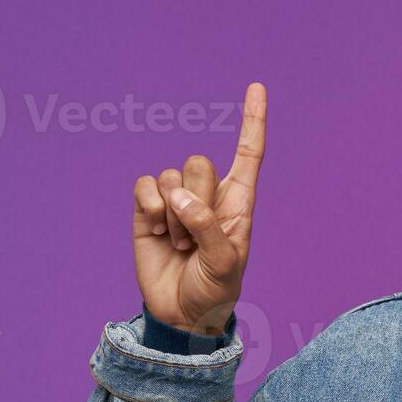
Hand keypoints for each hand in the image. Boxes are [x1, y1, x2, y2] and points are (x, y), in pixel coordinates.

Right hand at [132, 82, 266, 334]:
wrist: (180, 314)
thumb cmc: (214, 290)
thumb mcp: (224, 265)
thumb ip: (208, 228)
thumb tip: (180, 198)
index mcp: (238, 203)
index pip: (248, 154)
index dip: (252, 121)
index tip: (257, 87)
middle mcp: (208, 195)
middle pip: (199, 163)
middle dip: (195, 200)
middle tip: (195, 239)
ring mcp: (176, 201)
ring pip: (170, 176)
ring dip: (172, 215)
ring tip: (180, 245)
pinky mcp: (146, 209)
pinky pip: (144, 186)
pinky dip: (148, 208)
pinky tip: (155, 232)